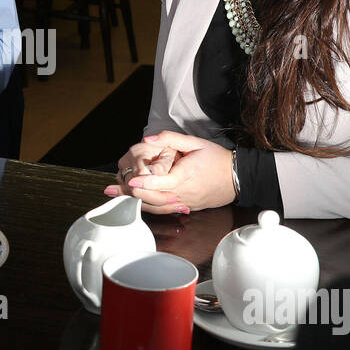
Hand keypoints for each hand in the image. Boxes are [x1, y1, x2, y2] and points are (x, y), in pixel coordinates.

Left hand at [106, 131, 235, 214]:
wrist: (238, 177)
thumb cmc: (218, 159)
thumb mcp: (196, 143)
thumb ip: (171, 139)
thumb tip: (150, 138)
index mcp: (185, 176)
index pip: (160, 181)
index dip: (143, 181)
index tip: (128, 179)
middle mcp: (183, 192)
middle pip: (152, 197)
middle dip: (130, 194)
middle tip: (110, 189)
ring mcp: (185, 202)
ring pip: (157, 206)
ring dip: (136, 202)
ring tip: (117, 198)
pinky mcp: (187, 207)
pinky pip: (165, 210)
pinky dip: (150, 208)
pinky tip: (138, 204)